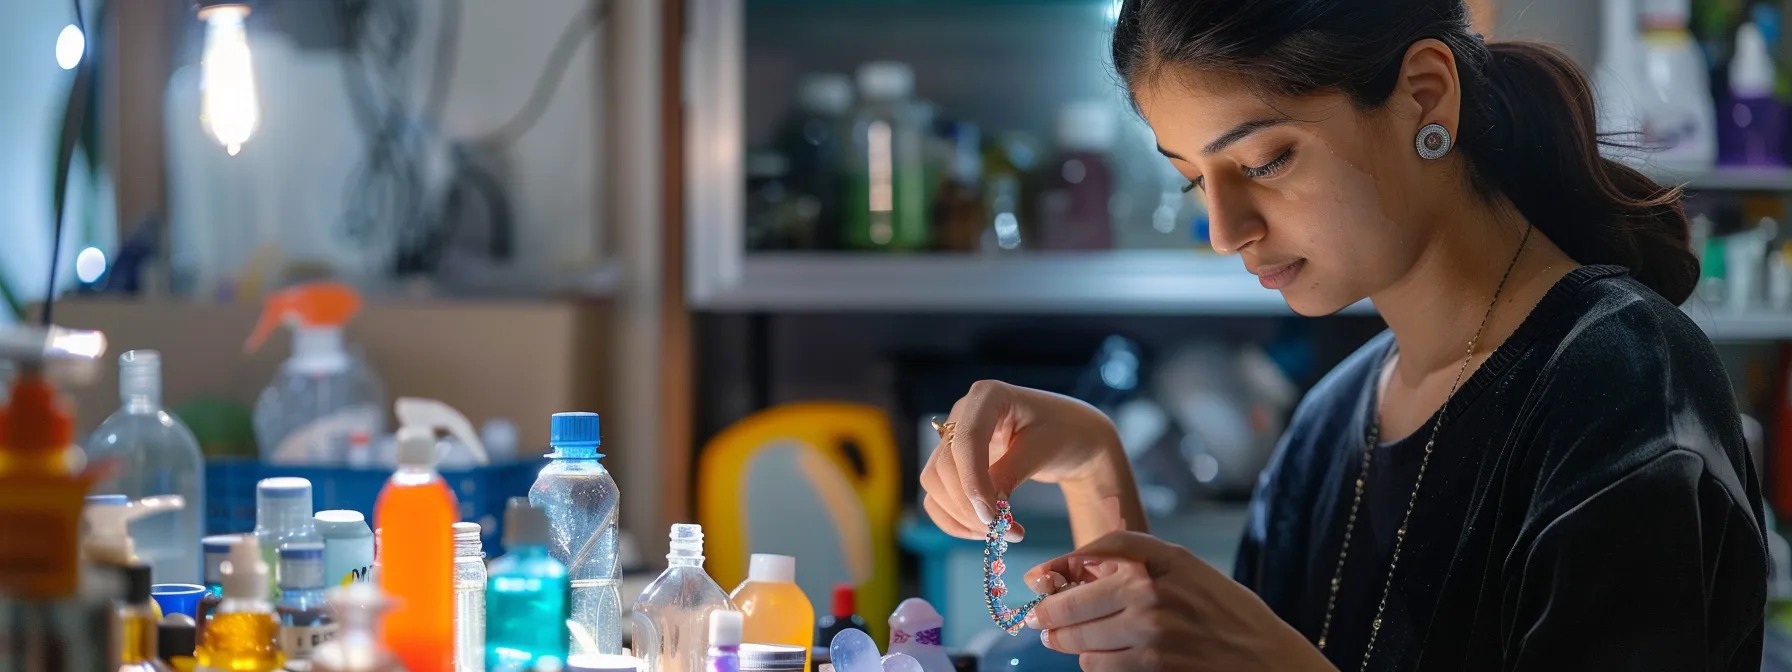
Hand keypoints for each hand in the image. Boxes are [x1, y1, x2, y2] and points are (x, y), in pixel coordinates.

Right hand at [919, 380, 1123, 540]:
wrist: (1074, 436)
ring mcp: (954, 438)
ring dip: (960, 515)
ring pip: (934, 482)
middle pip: (944, 466)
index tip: (992, 517)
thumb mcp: (1044, 450)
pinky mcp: (954, 462)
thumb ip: (1010, 474)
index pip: (965, 440)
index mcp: (987, 395)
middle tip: (1004, 531)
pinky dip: (953, 518)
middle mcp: (963, 413)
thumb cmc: (1066, 433)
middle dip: (969, 505)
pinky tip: (981, 532)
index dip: (972, 482)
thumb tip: (983, 508)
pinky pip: (937, 494)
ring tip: (999, 533)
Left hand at [1021, 531, 1334, 671]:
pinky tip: (1108, 656)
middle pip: (1069, 610)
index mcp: (1154, 565)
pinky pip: (1100, 668)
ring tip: (1078, 640)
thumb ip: (1127, 555)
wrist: (1266, 658)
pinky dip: (1095, 664)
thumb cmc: (1223, 607)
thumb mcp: (1182, 564)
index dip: (1051, 573)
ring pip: (1080, 645)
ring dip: (1073, 644)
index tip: (1036, 581)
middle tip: (1041, 621)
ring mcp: (1150, 639)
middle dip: (1048, 617)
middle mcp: (1148, 598)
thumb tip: (1064, 566)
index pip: (1081, 563)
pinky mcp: (1153, 671)